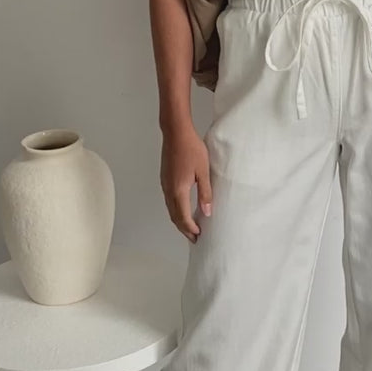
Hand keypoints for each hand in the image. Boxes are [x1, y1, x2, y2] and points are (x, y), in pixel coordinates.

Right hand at [160, 126, 211, 242]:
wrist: (176, 132)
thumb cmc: (192, 149)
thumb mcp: (203, 172)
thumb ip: (205, 193)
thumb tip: (207, 213)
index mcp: (178, 190)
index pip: (183, 217)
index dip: (191, 228)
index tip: (199, 236)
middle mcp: (168, 190)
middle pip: (174, 216)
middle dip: (184, 229)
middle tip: (194, 238)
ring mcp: (164, 184)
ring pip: (170, 209)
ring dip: (179, 220)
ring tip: (189, 227)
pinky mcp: (164, 178)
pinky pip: (168, 200)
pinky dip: (175, 210)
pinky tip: (183, 209)